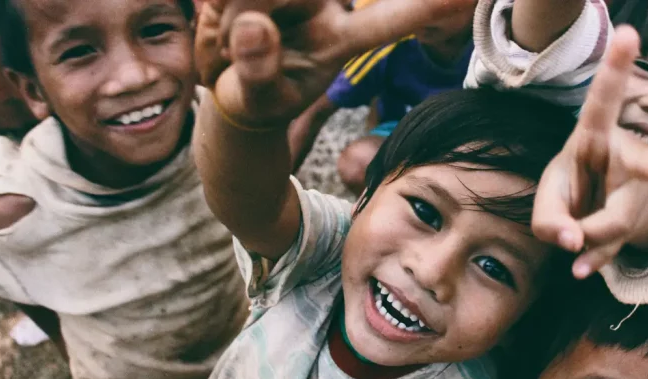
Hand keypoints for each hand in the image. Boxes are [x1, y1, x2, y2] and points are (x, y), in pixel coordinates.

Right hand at [195, 0, 467, 127]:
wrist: (225, 79)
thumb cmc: (254, 101)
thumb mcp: (254, 100)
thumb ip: (256, 68)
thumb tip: (256, 26)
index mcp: (340, 39)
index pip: (388, 19)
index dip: (424, 7)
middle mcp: (330, 5)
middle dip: (256, 14)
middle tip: (239, 36)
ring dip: (234, 10)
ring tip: (227, 34)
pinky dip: (224, 7)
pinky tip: (226, 19)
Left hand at [531, 26, 647, 278]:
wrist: (597, 216)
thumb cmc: (571, 190)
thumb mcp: (548, 198)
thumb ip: (547, 219)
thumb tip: (572, 244)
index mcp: (595, 135)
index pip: (604, 100)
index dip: (616, 67)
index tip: (628, 33)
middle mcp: (626, 157)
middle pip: (646, 164)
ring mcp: (639, 192)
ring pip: (620, 220)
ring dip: (589, 239)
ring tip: (571, 245)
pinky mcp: (640, 222)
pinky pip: (617, 247)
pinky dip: (593, 260)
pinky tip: (582, 268)